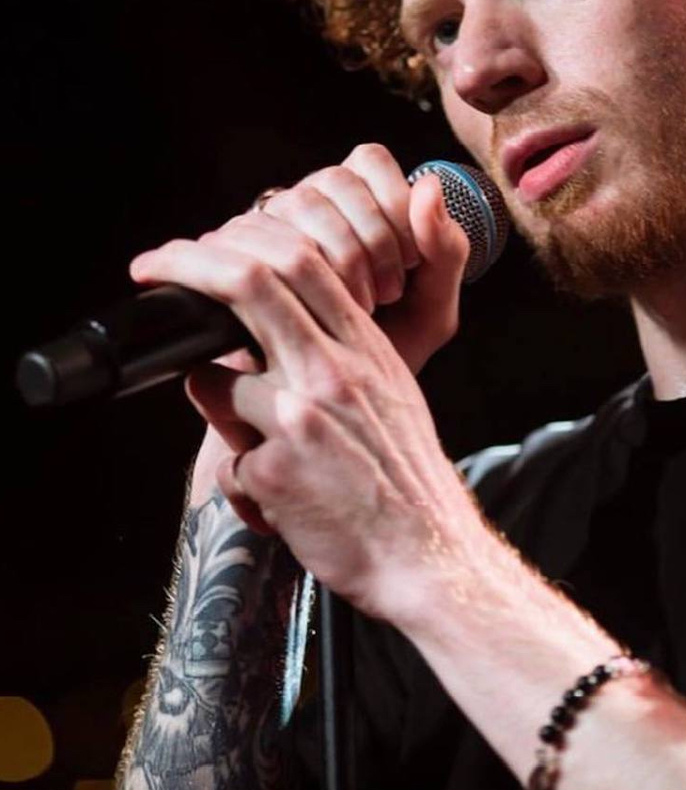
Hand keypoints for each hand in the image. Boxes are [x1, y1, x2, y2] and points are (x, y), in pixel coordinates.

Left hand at [132, 144, 483, 621]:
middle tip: (154, 264)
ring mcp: (303, 415)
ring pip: (215, 381)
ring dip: (219, 413)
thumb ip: (336, 354)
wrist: (427, 550)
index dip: (239, 240)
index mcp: (365, 346)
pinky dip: (244, 482)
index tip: (199, 247)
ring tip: (255, 447)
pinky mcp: (278, 468)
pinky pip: (228, 462)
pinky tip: (280, 500)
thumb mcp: (389, 393)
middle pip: (251, 282)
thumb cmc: (405, 476)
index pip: (301, 259)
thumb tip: (270, 337)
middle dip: (190, 262)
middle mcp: (335, 369)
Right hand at [246, 143, 467, 374]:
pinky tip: (323, 308)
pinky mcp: (234, 258)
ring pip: (297, 203)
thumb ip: (446, 249)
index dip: (394, 202)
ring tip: (361, 307)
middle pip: (333, 181)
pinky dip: (299, 269)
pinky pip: (258, 236)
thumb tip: (429, 184)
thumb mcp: (432, 307)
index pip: (368, 161)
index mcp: (357, 202)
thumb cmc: (387, 349)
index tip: (412, 260)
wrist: (338, 408)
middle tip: (388, 293)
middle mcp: (308, 204)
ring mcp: (268, 227)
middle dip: (371, 236)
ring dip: (340, 253)